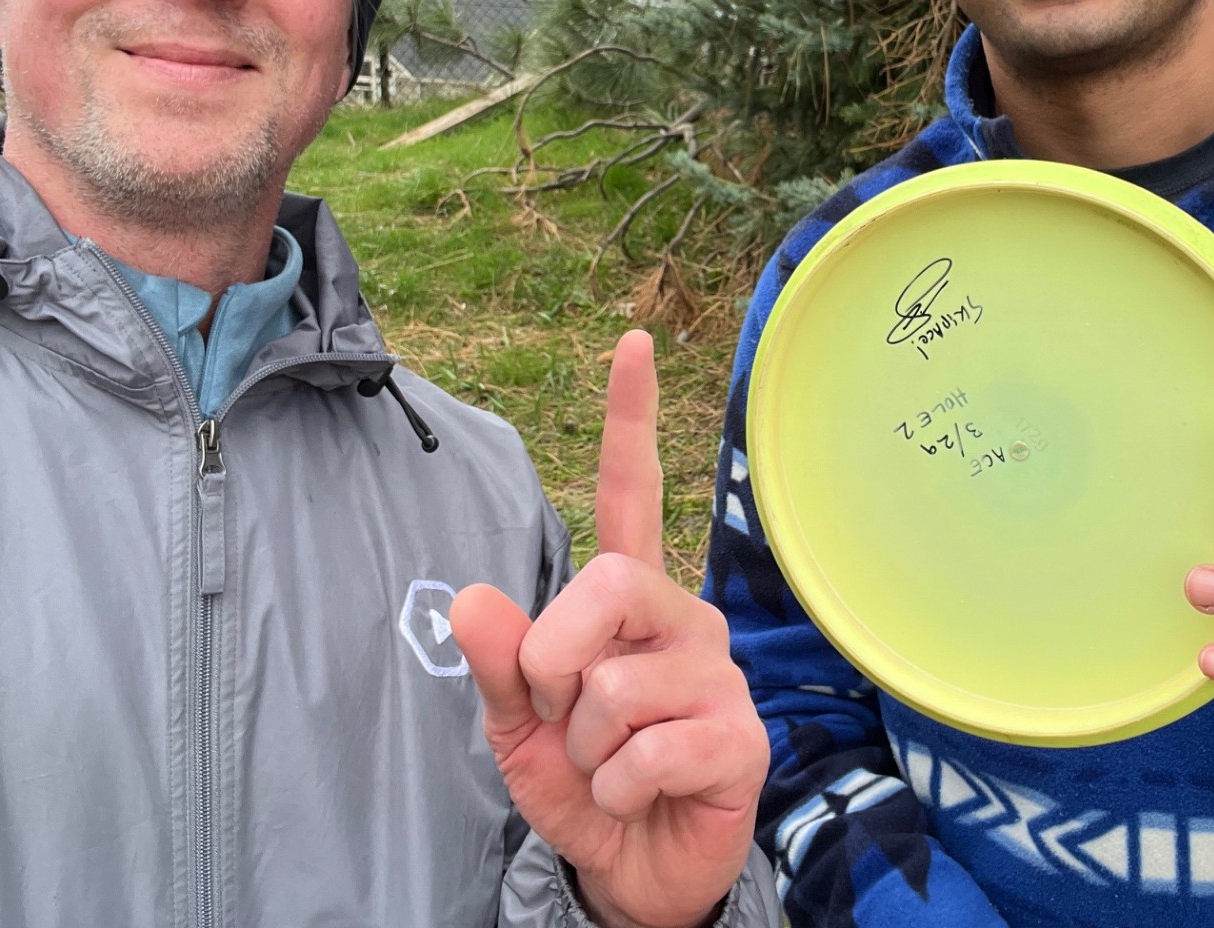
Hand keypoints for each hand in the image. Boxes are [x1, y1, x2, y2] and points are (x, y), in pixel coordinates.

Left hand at [451, 330, 768, 927]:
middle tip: (560, 717)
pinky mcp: (740, 737)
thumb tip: (473, 596)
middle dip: (553, 664)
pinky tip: (642, 793)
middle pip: (608, 584)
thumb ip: (497, 663)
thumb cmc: (582, 782)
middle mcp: (683, 619)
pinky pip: (647, 749)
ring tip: (610, 766)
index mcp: (630, 602)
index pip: (634, 494)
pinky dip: (617, 787)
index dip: (632, 418)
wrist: (630, 871)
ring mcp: (718, 675)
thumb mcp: (516, 727)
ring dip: (583, 746)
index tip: (632, 341)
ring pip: (616, 685)